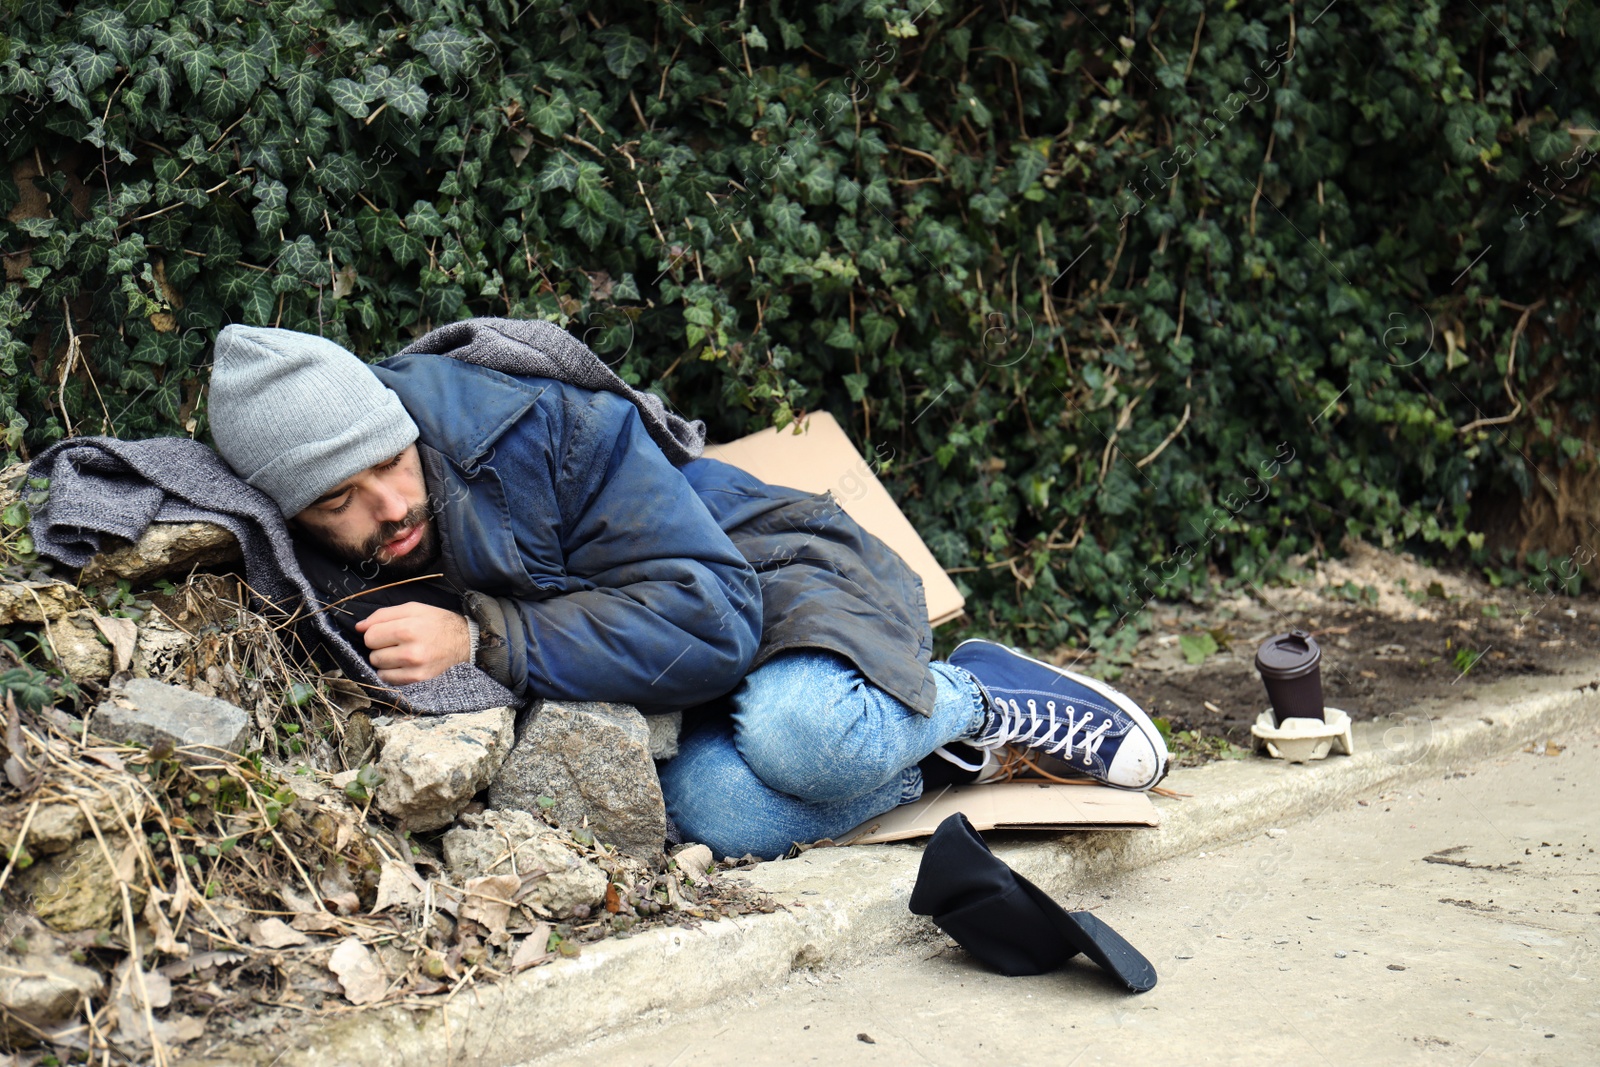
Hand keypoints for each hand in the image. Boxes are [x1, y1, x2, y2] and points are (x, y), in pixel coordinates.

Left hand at [354, 602, 471, 684]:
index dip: (375, 632)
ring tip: (400, 652)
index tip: (387, 631)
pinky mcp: (418, 679)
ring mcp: (415, 668)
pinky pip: (388, 679)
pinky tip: (402, 664)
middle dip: (380, 647)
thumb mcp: (412, 609)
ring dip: (385, 660)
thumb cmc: (436, 622)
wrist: (464, 641)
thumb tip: (359, 627)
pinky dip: (391, 672)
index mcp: (408, 628)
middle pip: (373, 653)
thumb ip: (383, 615)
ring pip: (379, 667)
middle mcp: (411, 650)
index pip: (370, 636)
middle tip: (396, 642)